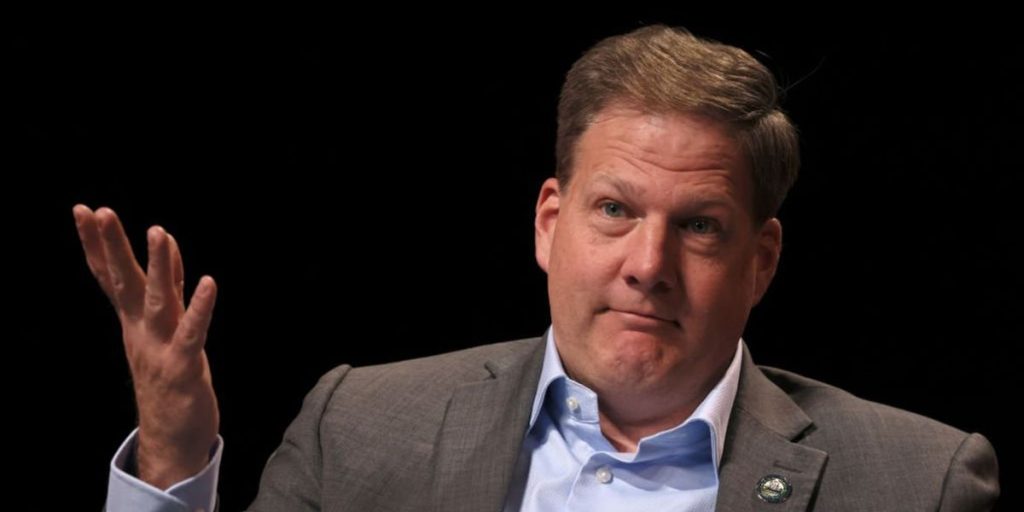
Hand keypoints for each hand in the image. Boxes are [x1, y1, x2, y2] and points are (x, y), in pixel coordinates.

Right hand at [73, 205, 218, 488]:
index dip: (96, 244)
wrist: (170, 440)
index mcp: (134, 322)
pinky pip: (192, 333)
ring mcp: (160, 349)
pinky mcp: (184, 367)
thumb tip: (167, 247)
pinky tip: (208, 282)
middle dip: (112, 247)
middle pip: (123, 283)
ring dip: (158, 267)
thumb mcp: (165, 328)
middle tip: (99, 211)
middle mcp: (141, 331)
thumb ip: (167, 288)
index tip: (83, 209)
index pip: (110, 277)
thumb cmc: (169, 378)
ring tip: (158, 232)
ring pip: (157, 301)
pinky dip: (200, 308)